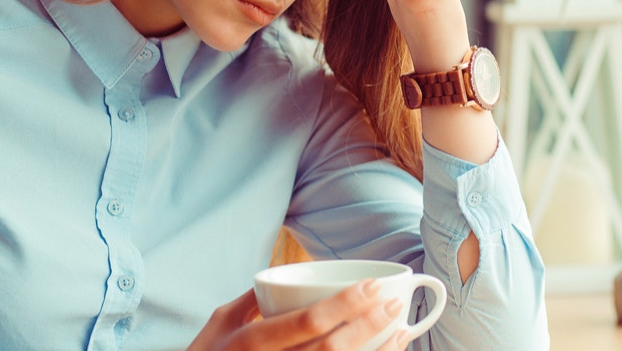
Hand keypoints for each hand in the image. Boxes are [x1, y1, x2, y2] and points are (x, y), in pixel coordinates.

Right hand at [187, 280, 409, 350]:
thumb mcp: (219, 323)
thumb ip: (250, 299)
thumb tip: (280, 277)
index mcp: (250, 342)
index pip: (307, 322)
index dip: (346, 304)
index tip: (373, 286)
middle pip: (331, 349)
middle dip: (369, 325)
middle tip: (395, 303)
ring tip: (402, 331)